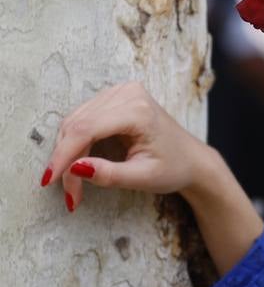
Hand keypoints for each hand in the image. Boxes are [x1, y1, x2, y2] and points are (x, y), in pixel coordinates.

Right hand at [42, 81, 209, 211]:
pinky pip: (83, 119)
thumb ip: (110, 175)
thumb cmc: (173, 168)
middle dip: (67, 161)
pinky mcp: (114, 97)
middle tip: (70, 193)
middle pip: (78, 126)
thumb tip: (75, 168)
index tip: (48, 181)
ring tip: (75, 185)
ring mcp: (120, 92)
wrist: (192, 159)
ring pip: (75, 122)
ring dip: (68, 154)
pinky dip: (76, 143)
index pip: (86, 129)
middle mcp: (128, 94)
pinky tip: (80, 165)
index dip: (63, 156)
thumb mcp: (144, 178)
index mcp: (139, 111)